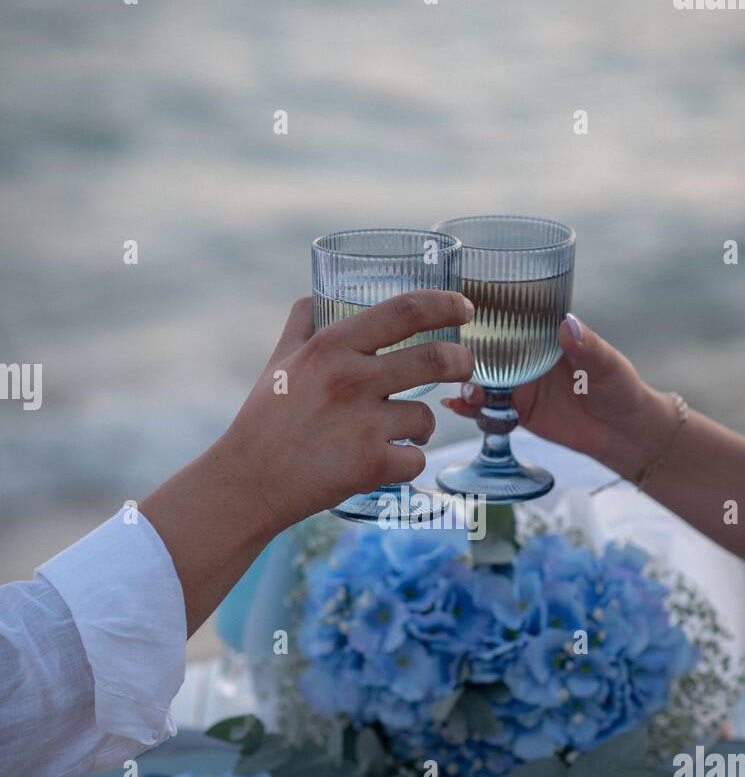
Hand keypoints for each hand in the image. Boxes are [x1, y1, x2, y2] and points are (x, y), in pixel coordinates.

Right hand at [140, 289, 474, 633]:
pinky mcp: (370, 465)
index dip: (445, 305)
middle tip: (465, 366)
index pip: (405, 310)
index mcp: (331, 346)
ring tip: (405, 431)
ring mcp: (363, 424)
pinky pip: (416, 459)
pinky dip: (408, 462)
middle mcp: (351, 379)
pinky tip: (386, 462)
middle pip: (436, 358)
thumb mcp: (279, 360)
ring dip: (423, 425)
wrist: (248, 482)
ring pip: (427, 416)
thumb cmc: (265, 419)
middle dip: (462, 362)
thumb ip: (303, 323)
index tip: (464, 307)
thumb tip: (320, 293)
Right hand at [442, 313, 673, 480]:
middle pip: (487, 350)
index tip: (463, 314)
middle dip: (466, 353)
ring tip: (464, 390)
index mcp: (545, 337)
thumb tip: (567, 324)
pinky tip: (457, 406)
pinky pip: (488, 408)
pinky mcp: (518, 412)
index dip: (485, 316)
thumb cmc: (620, 388)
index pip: (510, 320)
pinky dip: (470, 407)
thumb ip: (588, 347)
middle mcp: (526, 358)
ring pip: (482, 379)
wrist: (623, 433)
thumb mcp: (607, 364)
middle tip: (456, 360)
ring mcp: (520, 385)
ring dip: (467, 382)